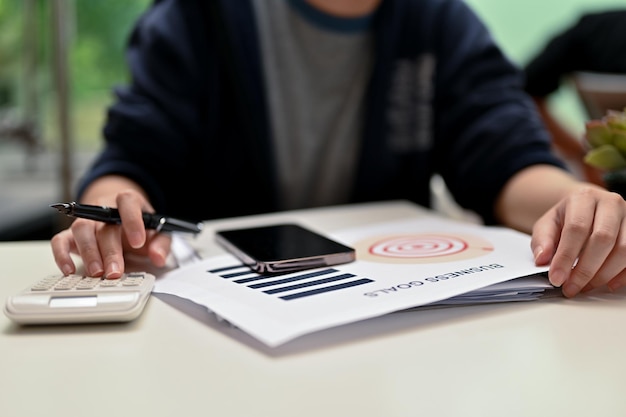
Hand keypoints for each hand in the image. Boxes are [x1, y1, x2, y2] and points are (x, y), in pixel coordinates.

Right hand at [50, 189, 170, 278]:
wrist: (120, 216)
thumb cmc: (140, 225)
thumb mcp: (158, 232)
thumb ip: (160, 243)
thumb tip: (158, 257)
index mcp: (128, 202)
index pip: (128, 202)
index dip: (133, 220)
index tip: (138, 242)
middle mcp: (104, 208)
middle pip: (104, 226)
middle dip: (110, 252)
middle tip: (115, 272)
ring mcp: (86, 220)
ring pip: (81, 230)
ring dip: (88, 253)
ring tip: (96, 273)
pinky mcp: (71, 234)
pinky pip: (60, 240)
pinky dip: (61, 255)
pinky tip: (69, 270)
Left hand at [531, 187, 625, 296]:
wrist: (587, 207)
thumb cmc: (567, 218)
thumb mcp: (547, 224)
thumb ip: (542, 240)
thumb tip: (542, 260)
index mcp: (584, 198)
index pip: (577, 228)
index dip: (566, 256)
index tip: (556, 278)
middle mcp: (611, 204)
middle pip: (603, 239)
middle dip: (585, 269)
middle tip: (571, 288)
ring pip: (624, 249)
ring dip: (604, 274)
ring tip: (585, 287)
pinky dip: (623, 275)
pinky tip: (607, 284)